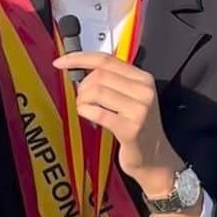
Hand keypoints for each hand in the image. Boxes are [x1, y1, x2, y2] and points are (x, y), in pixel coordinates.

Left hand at [52, 51, 182, 196]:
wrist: (155, 158)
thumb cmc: (136, 126)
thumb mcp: (130, 97)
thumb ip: (112, 80)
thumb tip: (79, 67)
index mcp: (143, 78)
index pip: (106, 59)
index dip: (79, 58)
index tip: (60, 62)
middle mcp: (144, 91)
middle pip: (99, 75)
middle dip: (82, 86)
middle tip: (81, 99)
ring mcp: (140, 110)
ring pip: (97, 91)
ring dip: (82, 100)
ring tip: (85, 109)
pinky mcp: (131, 129)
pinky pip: (98, 113)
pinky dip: (85, 112)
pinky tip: (87, 116)